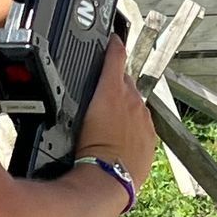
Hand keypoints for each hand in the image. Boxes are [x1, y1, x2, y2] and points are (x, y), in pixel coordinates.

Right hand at [77, 36, 158, 190]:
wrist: (109, 178)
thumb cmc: (87, 150)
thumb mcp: (70, 118)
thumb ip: (74, 100)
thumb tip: (66, 92)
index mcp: (112, 89)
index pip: (116, 55)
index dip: (113, 44)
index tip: (112, 39)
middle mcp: (132, 99)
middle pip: (125, 81)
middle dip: (116, 83)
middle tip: (101, 97)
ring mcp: (144, 117)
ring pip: (135, 102)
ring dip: (125, 106)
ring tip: (109, 123)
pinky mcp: (150, 135)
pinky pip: (142, 123)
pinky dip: (133, 125)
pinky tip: (120, 137)